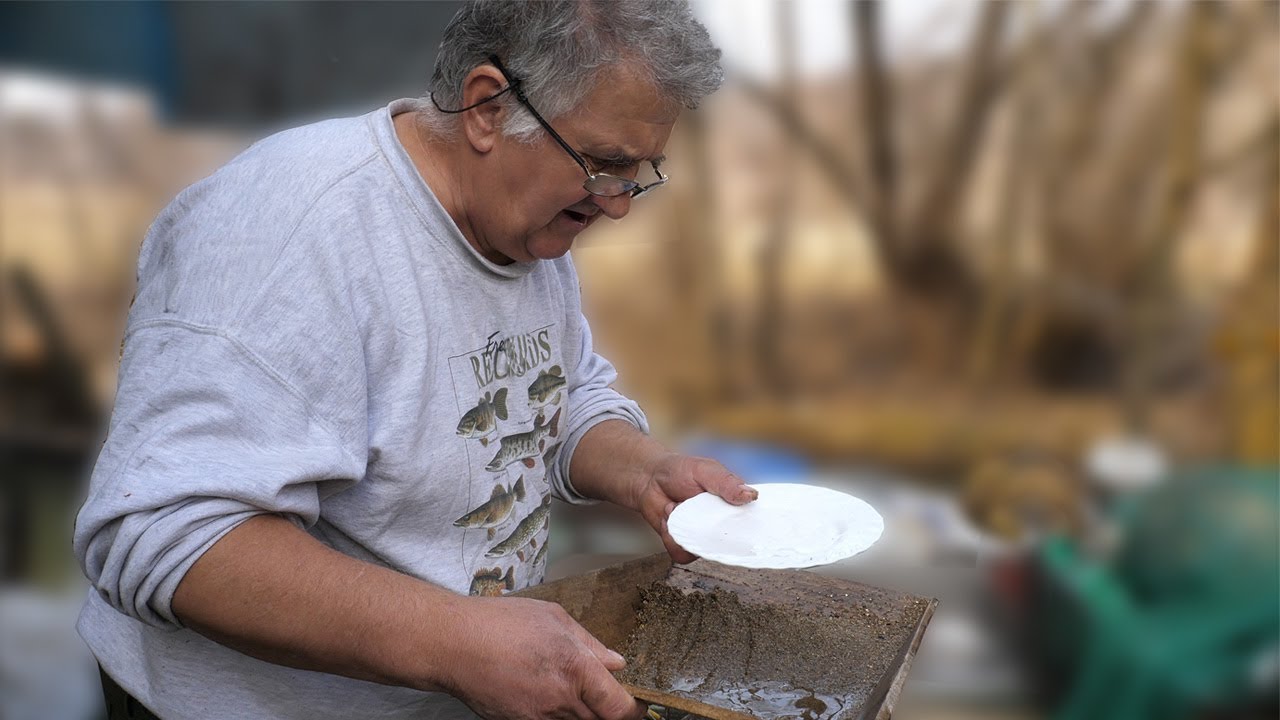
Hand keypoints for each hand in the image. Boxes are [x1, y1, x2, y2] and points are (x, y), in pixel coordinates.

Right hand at [443, 596, 646, 719]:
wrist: (451, 645)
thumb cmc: (499, 623)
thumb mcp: (553, 617)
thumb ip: (589, 642)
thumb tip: (615, 662)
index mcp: (576, 668)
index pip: (620, 709)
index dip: (633, 711)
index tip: (635, 705)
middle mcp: (560, 699)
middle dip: (605, 710)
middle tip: (600, 692)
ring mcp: (538, 717)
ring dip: (579, 711)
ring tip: (562, 685)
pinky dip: (553, 714)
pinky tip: (540, 691)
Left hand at [632, 453, 757, 563]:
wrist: (649, 479)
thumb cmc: (681, 471)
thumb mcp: (707, 470)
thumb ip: (727, 482)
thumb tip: (751, 496)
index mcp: (734, 506)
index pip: (752, 523)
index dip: (753, 529)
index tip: (738, 521)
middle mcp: (721, 525)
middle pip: (730, 544)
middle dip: (711, 530)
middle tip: (696, 508)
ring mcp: (702, 538)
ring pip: (703, 550)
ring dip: (685, 529)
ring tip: (675, 507)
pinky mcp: (684, 546)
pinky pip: (683, 554)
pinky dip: (671, 537)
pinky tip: (668, 519)